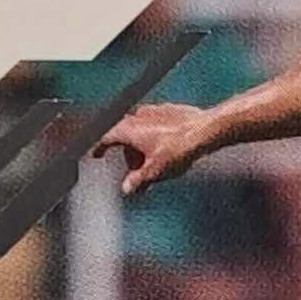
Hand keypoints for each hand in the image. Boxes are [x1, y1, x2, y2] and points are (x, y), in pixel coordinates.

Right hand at [93, 102, 214, 194]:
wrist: (204, 130)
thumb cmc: (178, 149)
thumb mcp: (153, 171)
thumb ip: (137, 180)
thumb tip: (127, 188)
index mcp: (128, 129)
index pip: (106, 138)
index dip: (100, 148)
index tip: (97, 154)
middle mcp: (137, 116)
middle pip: (126, 139)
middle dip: (131, 158)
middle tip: (139, 175)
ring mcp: (154, 111)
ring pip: (142, 131)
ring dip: (144, 148)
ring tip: (157, 166)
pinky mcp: (170, 110)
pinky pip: (157, 126)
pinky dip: (157, 138)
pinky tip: (169, 150)